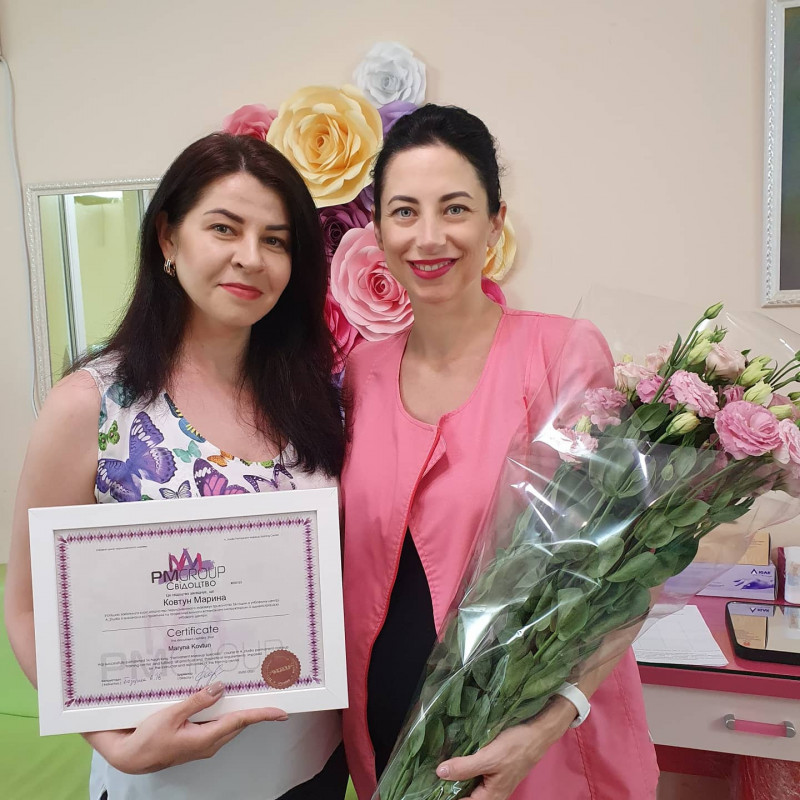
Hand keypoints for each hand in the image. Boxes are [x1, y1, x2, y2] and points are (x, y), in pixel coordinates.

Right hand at [84, 682, 287, 773]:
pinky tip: (221, 699)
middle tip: (269, 694)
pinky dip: (223, 712)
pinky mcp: (195, 740)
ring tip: (250, 692)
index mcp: (206, 738)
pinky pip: (216, 724)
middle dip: (255, 710)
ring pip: (228, 724)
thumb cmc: (146, 740)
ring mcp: (202, 743)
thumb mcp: (171, 715)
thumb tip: (220, 688)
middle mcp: (208, 743)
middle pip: (238, 723)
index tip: (280, 711)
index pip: (240, 722)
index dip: (262, 715)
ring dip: (239, 710)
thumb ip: (197, 701)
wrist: (129, 756)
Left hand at [434, 698, 576, 799]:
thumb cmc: (516, 746)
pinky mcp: (494, 770)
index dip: (446, 796)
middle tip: (429, 776)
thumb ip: (465, 767)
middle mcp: (492, 793)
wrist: (538, 732)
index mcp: (491, 796)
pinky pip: (475, 775)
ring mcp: (494, 782)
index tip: (428, 788)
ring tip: (437, 768)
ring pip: (469, 785)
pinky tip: (453, 760)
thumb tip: (440, 773)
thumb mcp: (489, 756)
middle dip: (448, 788)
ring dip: (456, 778)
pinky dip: (463, 770)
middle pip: (465, 796)